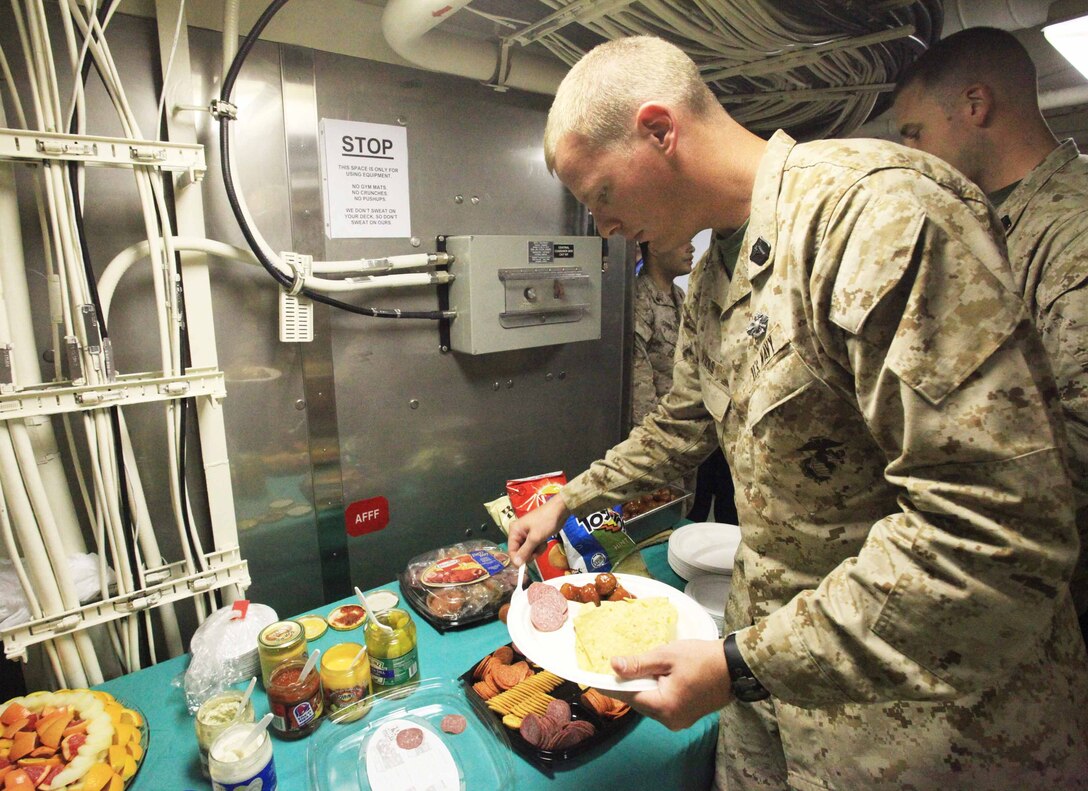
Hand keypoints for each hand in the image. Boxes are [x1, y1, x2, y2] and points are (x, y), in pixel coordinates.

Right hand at [508, 492, 569, 566]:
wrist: (559, 511)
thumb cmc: (546, 522)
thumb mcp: (535, 538)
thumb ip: (525, 551)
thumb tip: (516, 564)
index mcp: (514, 531)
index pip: (511, 551)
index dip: (518, 560)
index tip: (526, 567)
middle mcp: (517, 533)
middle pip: (519, 552)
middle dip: (529, 553)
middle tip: (538, 550)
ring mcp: (525, 534)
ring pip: (527, 551)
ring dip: (536, 551)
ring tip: (542, 544)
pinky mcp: (533, 535)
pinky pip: (533, 547)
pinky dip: (539, 547)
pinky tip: (544, 542)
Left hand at [608, 639, 732, 729]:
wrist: (736, 667)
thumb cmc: (702, 658)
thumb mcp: (667, 656)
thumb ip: (639, 663)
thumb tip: (613, 665)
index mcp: (664, 707)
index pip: (628, 695)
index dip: (611, 684)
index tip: (594, 674)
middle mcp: (669, 720)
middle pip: (638, 701)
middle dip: (627, 684)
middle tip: (616, 665)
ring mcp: (679, 721)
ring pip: (649, 703)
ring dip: (642, 687)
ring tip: (636, 667)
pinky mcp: (685, 717)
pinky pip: (662, 704)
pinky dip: (655, 691)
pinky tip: (654, 676)